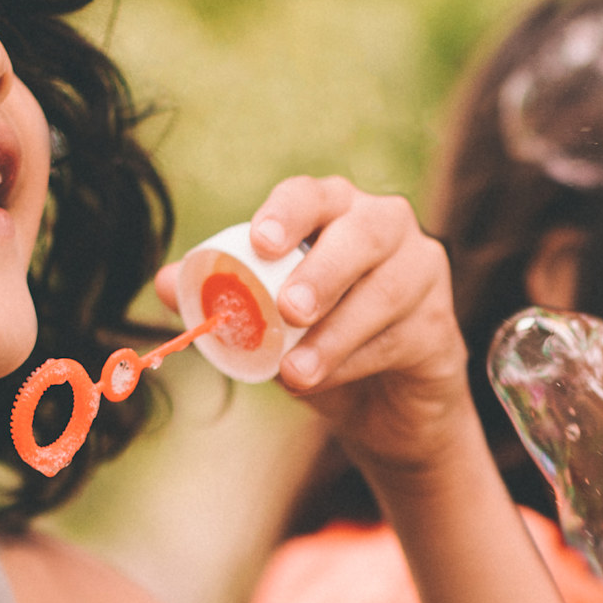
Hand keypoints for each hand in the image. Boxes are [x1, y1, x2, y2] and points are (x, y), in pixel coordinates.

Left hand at [195, 177, 468, 475]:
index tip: (259, 242)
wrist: (382, 407)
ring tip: (298, 372)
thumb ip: (221, 299)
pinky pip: (402, 336)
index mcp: (336, 212)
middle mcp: (386, 228)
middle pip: (364, 232)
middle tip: (289, 310)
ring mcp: (421, 273)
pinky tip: (329, 380)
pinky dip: (359, 361)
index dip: (287, 213)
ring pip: (387, 290)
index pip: (312, 195)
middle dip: (324, 270)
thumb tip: (162, 283)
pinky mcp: (440, 325)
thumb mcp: (264, 324)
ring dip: (338, 332)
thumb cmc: (318, 344)